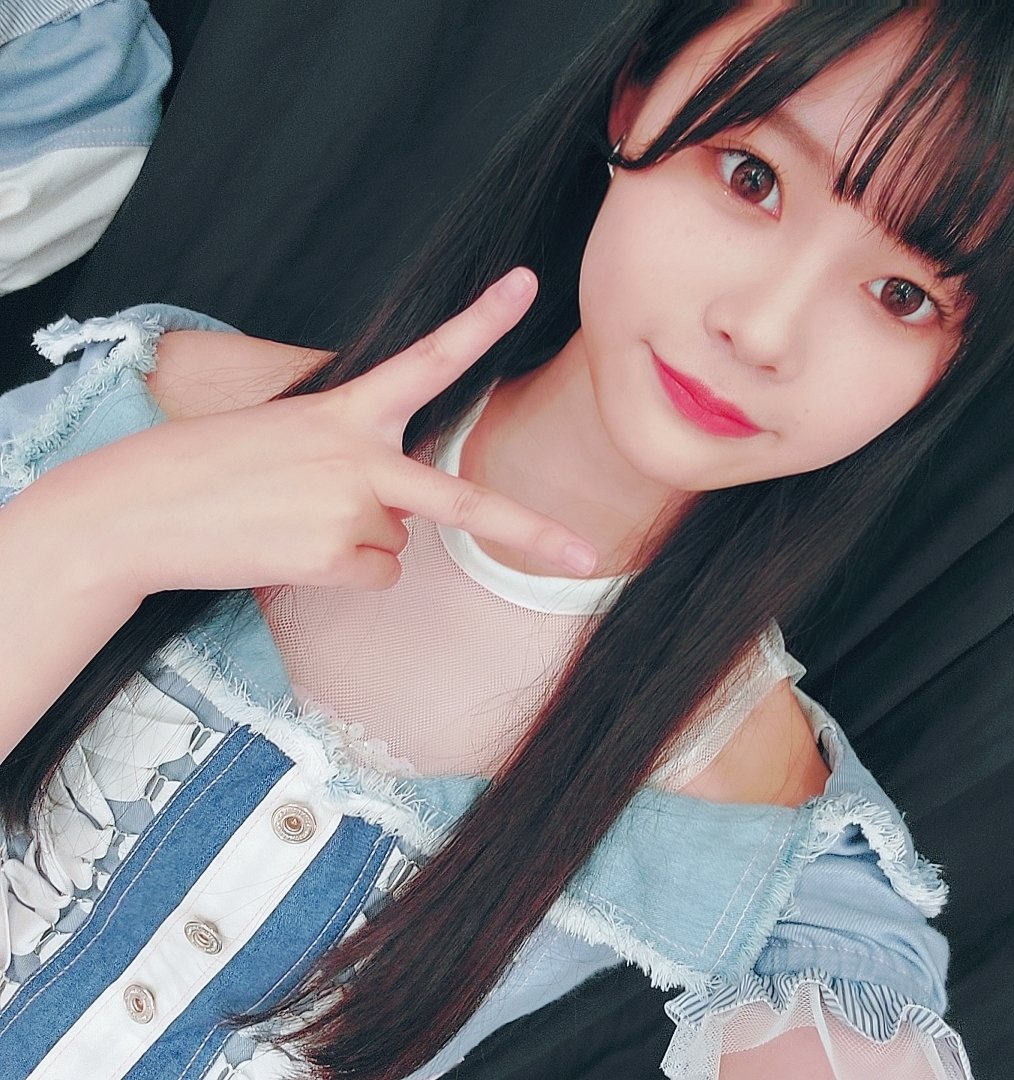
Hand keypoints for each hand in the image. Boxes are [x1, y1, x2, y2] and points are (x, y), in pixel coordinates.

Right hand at [39, 268, 598, 598]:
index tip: (526, 283)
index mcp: (347, 408)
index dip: (480, 320)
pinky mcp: (328, 556)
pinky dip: (341, 570)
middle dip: (531, 531)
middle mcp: (359, 455)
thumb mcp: (292, 438)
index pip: (428, 357)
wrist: (137, 507)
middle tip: (586, 553)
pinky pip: (374, 574)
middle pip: (465, 500)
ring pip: (397, 543)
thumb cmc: (215, 467)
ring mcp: (347, 508)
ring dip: (358, 540)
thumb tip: (401, 532)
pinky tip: (289, 548)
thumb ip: (360, 464)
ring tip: (289, 519)